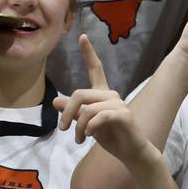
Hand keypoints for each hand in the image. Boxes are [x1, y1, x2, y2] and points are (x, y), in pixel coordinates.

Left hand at [55, 35, 158, 162]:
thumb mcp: (86, 124)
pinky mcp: (123, 115)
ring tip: (79, 139)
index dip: (89, 53)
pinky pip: (98, 117)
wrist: (131, 151)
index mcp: (103, 94)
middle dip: (67, 112)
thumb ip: (74, 111)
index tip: (82, 36)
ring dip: (78, 126)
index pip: (96, 69)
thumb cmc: (111, 136)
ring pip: (86, 108)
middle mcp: (111, 95)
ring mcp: (119, 104)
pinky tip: (88, 136)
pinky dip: (89, 127)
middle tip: (63, 129)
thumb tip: (56, 100)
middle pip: (80, 93)